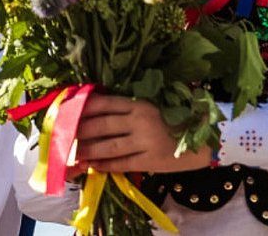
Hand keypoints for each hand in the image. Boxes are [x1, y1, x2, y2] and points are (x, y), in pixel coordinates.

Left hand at [73, 95, 211, 173]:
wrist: (205, 139)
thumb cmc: (176, 118)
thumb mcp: (152, 105)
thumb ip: (129, 106)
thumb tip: (95, 107)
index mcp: (139, 103)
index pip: (103, 104)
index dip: (82, 108)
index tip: (66, 112)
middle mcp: (140, 120)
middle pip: (100, 126)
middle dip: (78, 132)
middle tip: (63, 136)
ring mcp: (144, 141)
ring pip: (108, 146)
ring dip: (87, 150)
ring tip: (73, 154)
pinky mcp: (150, 160)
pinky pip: (122, 163)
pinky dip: (105, 165)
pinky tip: (94, 165)